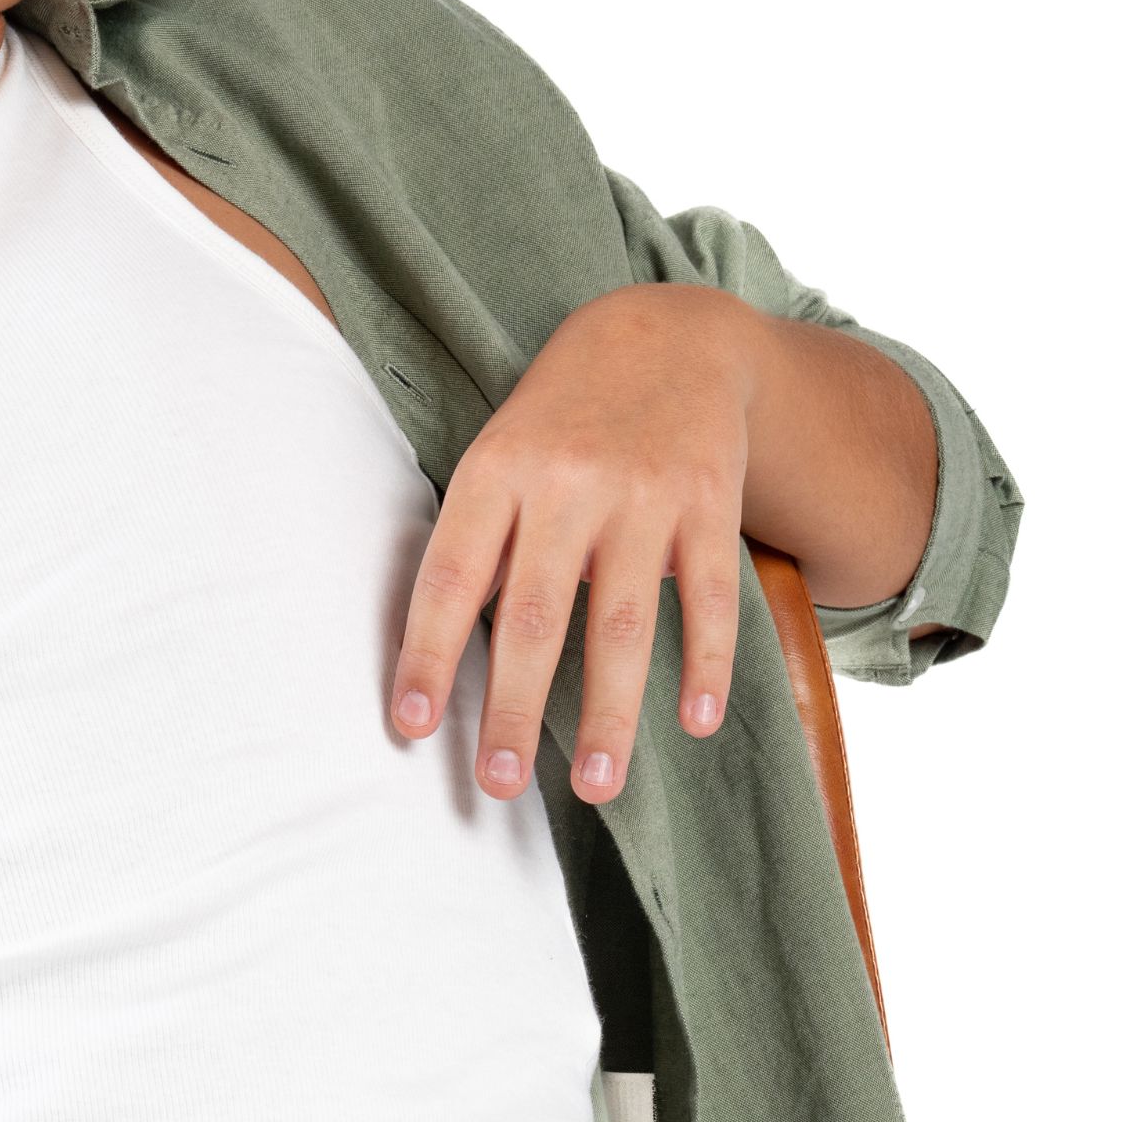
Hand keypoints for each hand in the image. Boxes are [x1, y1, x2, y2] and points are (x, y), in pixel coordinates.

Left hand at [389, 283, 757, 806]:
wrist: (667, 335)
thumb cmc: (561, 418)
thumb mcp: (502, 457)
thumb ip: (482, 546)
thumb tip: (448, 655)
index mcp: (497, 471)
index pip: (450, 579)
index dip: (428, 656)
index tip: (410, 728)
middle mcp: (568, 481)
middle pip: (536, 617)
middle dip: (516, 711)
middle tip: (499, 785)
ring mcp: (645, 493)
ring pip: (625, 625)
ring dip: (612, 715)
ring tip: (599, 787)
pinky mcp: (711, 501)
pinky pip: (710, 597)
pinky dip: (708, 663)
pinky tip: (697, 722)